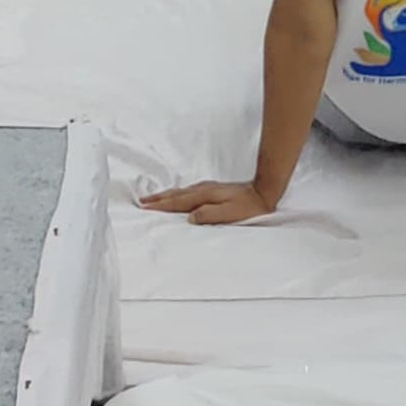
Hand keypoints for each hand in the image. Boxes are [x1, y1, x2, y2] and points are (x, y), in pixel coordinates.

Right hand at [141, 179, 276, 225]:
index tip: (145, 207)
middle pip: (175, 194)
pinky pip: (187, 191)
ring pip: (180, 191)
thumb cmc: (250, 207)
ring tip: (153, 198)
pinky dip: (177, 193)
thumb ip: (209, 215)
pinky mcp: (212, 189)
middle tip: (141, 201)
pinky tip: (177, 195)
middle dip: (158, 198)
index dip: (161, 206)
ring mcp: (207, 188)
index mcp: (204, 196)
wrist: (264, 191)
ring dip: (165, 195)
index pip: (177, 202)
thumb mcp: (230, 214)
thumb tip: (189, 217)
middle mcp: (203, 189)